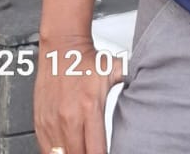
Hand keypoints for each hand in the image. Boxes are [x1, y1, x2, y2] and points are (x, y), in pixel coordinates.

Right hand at [34, 39, 124, 153]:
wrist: (61, 45)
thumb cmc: (86, 60)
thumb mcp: (114, 71)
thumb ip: (130, 82)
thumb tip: (149, 87)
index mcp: (89, 108)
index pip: (96, 151)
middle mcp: (69, 118)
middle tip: (94, 152)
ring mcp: (52, 122)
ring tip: (81, 150)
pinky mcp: (40, 122)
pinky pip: (46, 148)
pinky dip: (57, 152)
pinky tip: (66, 150)